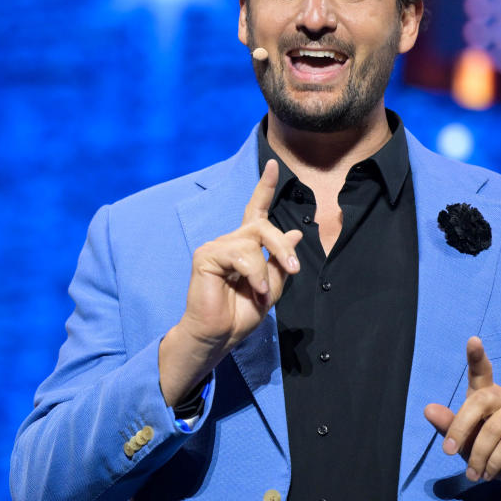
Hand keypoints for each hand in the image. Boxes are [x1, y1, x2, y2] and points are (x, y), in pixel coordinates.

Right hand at [159, 160, 302, 404]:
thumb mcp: (271, 288)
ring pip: (254, 240)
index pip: (255, 211)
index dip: (264, 187)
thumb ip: (280, 262)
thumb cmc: (241, 315)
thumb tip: (293, 235)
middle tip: (294, 268)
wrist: (219, 336)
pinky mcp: (206, 255)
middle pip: (262, 225)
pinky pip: (240, 254)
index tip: (273, 164)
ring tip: (262, 292)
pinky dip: (253, 273)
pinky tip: (252, 290)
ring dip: (266, 270)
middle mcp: (229, 241)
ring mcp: (216, 246)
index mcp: (245, 247)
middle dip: (280, 245)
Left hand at [424, 337, 500, 500]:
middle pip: (479, 401)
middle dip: (460, 427)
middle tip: (449, 451)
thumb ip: (448, 426)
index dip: (476, 356)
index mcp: (486, 395)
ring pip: (493, 429)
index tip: (473, 340)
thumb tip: (428, 409)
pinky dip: (494, 462)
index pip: (481, 371)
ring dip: (478, 455)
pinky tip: (489, 473)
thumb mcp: (464, 442)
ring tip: (473, 473)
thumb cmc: (490, 452)